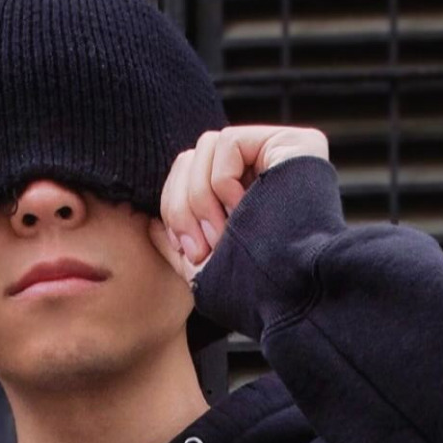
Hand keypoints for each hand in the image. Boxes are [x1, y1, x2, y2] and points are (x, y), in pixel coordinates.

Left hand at [148, 125, 330, 283]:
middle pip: (193, 158)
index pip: (189, 176)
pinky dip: (222, 181)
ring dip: (201, 197)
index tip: (190, 253)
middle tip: (202, 248)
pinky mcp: (293, 142)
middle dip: (183, 206)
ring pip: (206, 147)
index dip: (175, 210)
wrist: (293, 299)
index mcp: (245, 195)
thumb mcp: (206, 268)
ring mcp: (280, 154)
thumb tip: (149, 224)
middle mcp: (264, 170)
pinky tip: (243, 209)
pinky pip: (228, 143)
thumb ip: (180, 243)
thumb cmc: (255, 294)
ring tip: (223, 235)